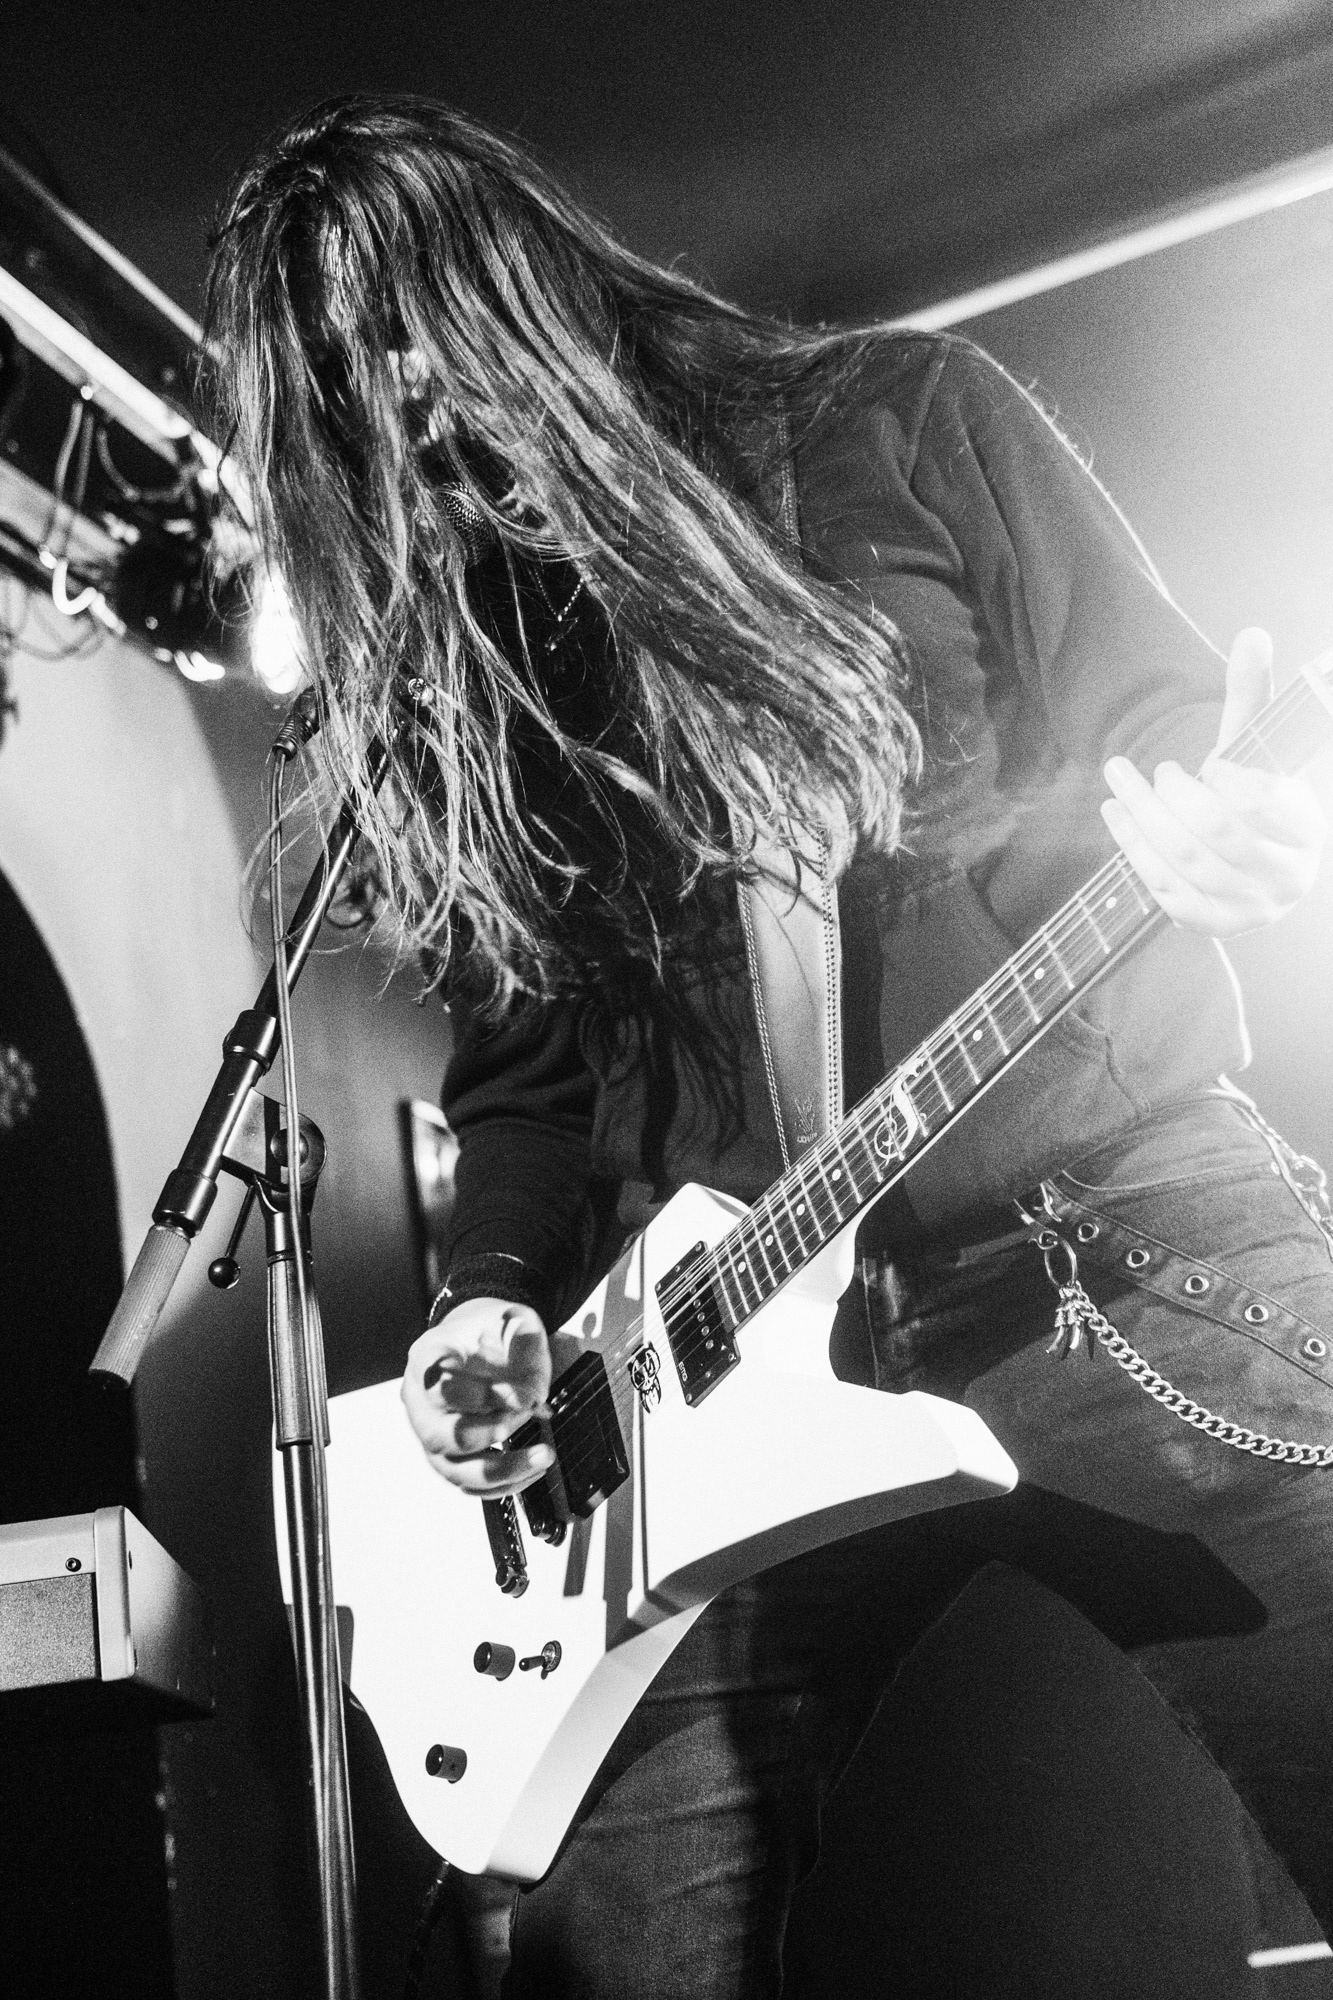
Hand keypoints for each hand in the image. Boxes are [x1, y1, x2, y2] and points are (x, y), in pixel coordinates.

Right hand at [402, 1297, 553, 1496]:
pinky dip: (503, 1482)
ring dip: (501, 1469)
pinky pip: (469, 1483)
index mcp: (426, 1359)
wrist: (481, 1338)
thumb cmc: (492, 1329)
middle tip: (525, 1418)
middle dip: (486, 1434)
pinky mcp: (450, 1455)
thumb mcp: (515, 1321)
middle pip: (438, 1436)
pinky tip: (533, 1468)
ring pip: (453, 1470)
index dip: (477, 1396)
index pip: (437, 1387)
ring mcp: (433, 1433)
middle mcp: (420, 1402)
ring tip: (542, 1456)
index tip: (518, 1396)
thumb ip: (524, 1350)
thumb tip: (530, 1398)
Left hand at [1100, 627, 1326, 936]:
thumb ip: (1253, 695)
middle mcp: (1289, 876)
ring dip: (1141, 819)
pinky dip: (1134, 853)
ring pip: (1185, 862)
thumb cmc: (1252, 794)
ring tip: (1120, 782)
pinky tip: (1117, 818)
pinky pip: (1167, 894)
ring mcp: (1253, 908)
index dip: (1225, 780)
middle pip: (1217, 832)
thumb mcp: (1257, 747)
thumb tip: (1251, 634)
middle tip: (1153, 771)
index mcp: (1308, 829)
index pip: (1263, 802)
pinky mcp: (1216, 926)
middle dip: (1172, 795)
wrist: (1254, 859)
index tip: (1208, 764)